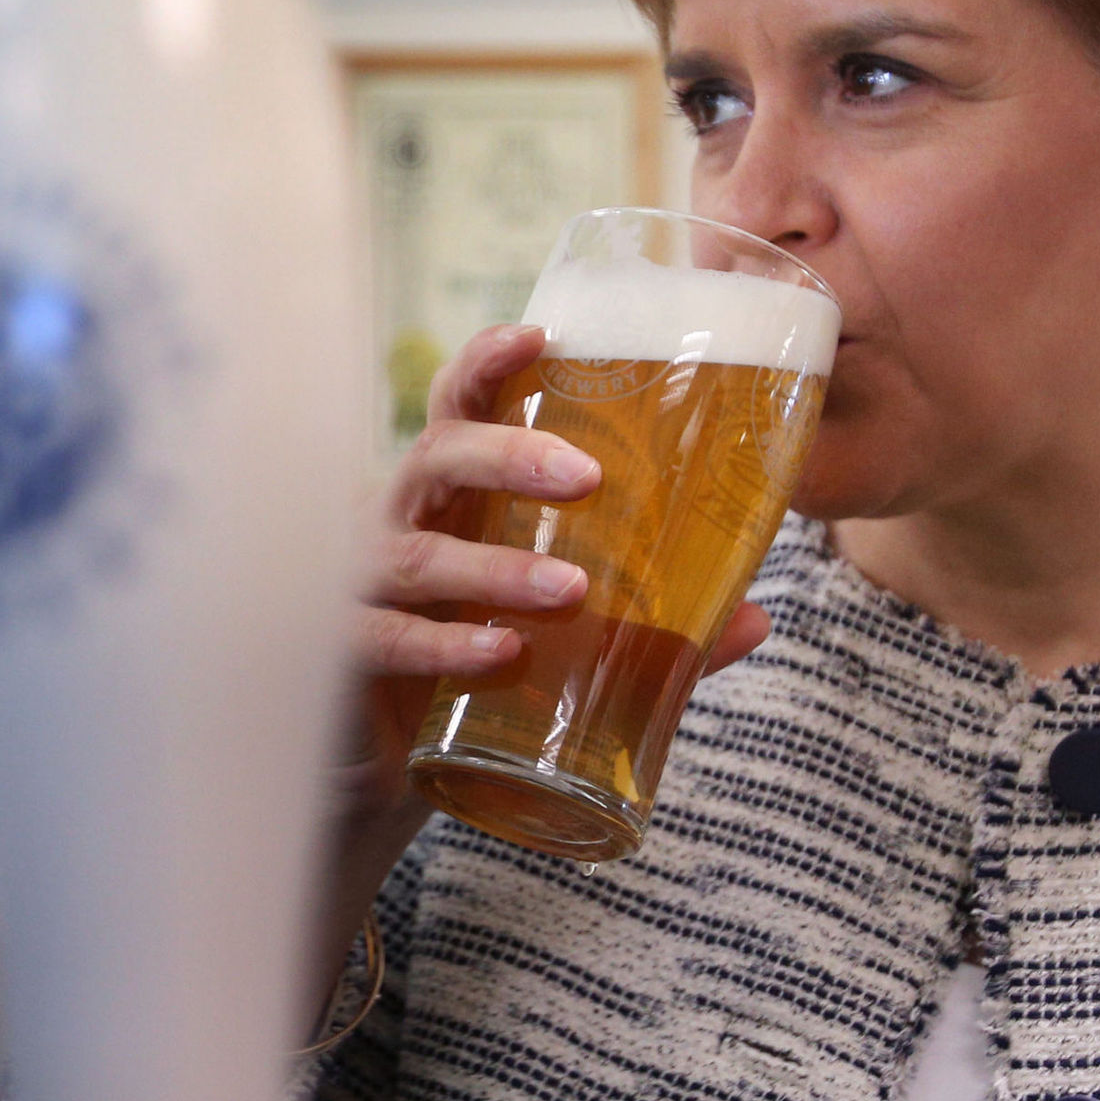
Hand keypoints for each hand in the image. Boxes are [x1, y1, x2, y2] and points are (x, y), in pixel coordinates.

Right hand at [347, 322, 769, 809]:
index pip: (457, 407)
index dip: (486, 363)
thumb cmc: (467, 668)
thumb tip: (756, 618)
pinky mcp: (343, 658)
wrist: (376, 766)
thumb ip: (648, 624)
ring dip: (496, 568)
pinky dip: (445, 646)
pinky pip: (387, 639)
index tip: (539, 334)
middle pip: (437, 458)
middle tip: (589, 476)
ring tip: (571, 591)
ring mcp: (361, 588)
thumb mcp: (556, 634)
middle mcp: (397, 523)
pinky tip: (501, 654)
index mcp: (450, 496)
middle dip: (509, 456)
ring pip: (419, 555)